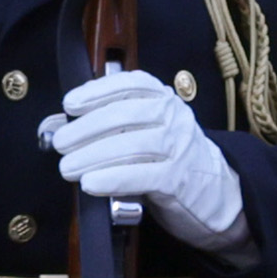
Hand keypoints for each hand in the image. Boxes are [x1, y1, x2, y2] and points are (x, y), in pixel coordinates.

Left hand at [39, 62, 245, 252]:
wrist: (216, 192)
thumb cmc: (169, 159)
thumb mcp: (145, 131)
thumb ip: (109, 125)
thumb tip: (60, 126)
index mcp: (162, 98)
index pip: (129, 85)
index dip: (96, 92)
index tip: (70, 105)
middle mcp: (174, 117)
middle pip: (126, 116)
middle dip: (86, 129)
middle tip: (60, 144)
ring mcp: (179, 147)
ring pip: (132, 146)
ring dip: (93, 156)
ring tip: (68, 167)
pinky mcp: (179, 180)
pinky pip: (142, 176)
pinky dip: (113, 179)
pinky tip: (91, 184)